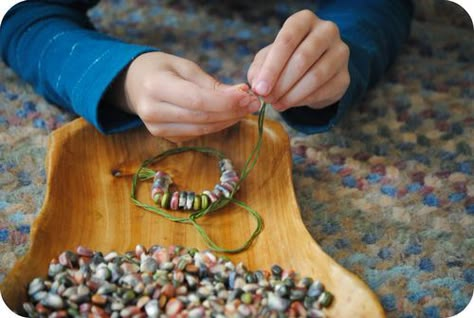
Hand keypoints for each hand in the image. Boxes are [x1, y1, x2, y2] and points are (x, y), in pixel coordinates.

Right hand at [107, 52, 260, 142]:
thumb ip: (211, 83)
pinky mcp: (164, 137)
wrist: (133, 84)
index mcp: (155, 86)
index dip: (225, 101)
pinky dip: (216, 126)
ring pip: (201, 130)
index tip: (249, 97)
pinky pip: (196, 134)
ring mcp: (156, 128)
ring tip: (245, 109)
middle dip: (231, 111)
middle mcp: (153, 111)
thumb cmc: (161, 69)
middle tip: (253, 103)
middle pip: (201, 117)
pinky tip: (229, 116)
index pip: (197, 100)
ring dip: (227, 121)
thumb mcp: (184, 66)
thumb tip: (241, 95)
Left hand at [247, 10, 349, 110]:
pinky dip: (303, 101)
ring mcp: (340, 52)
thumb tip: (258, 87)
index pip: (287, 40)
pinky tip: (291, 103)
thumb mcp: (268, 58)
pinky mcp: (345, 76)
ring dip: (292, 95)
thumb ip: (260, 69)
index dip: (271, 67)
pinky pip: (324, 91)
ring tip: (277, 104)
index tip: (260, 89)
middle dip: (281, 83)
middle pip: (302, 58)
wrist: (314, 68)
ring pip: (315, 76)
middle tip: (268, 99)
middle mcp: (326, 31)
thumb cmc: (286, 58)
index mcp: (304, 20)